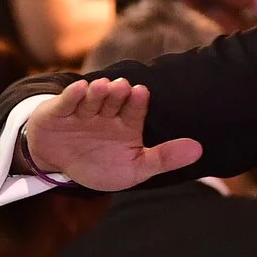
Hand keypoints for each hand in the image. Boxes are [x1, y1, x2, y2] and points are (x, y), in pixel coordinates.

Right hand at [19, 77, 202, 191]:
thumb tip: (199, 149)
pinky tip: (80, 88)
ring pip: (91, 99)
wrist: (59, 166)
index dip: (137, 102)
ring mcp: (81, 111)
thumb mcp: (135, 169)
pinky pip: (66, 103)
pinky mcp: (58, 113)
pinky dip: (72, 96)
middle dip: (118, 94)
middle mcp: (105, 113)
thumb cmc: (100, 164)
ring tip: (104, 88)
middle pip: (113, 100)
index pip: (135, 109)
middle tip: (124, 88)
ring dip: (97, 93)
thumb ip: (164, 159)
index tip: (141, 93)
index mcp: (126, 123)